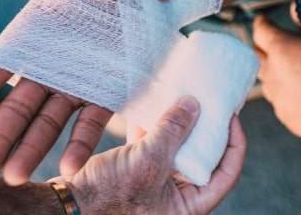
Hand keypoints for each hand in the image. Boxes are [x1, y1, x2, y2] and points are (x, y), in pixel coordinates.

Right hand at [0, 0, 116, 184]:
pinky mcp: (109, 89)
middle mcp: (49, 67)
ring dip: (33, 149)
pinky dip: (82, 145)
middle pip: (16, 110)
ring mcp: (78, 81)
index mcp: (30, 39)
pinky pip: (92, 122)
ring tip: (16, 178)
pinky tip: (71, 169)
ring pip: (49, 123)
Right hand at [66, 97, 245, 214]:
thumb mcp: (147, 160)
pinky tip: (153, 105)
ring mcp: (157, 187)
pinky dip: (154, 129)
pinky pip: (153, 149)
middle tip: (209, 101)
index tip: (231, 115)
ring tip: (183, 96)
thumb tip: (195, 105)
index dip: (233, 143)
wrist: (67, 206)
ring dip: (178, 125)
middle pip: (203, 159)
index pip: (226, 173)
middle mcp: (177, 199)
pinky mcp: (137, 175)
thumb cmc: (108, 196)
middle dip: (204, 128)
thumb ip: (173, 131)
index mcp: (189, 207)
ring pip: (177, 151)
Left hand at [252, 8, 300, 174]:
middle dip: (266, 48)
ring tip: (293, 69)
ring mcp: (279, 100)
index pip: (260, 32)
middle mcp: (274, 75)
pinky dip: (288, 94)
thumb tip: (293, 10)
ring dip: (276, 72)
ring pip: (268, 81)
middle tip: (276, 43)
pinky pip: (281, 102)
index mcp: (282, 50)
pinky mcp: (288, 119)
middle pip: (259, 57)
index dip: (263, 24)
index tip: (264, 20)